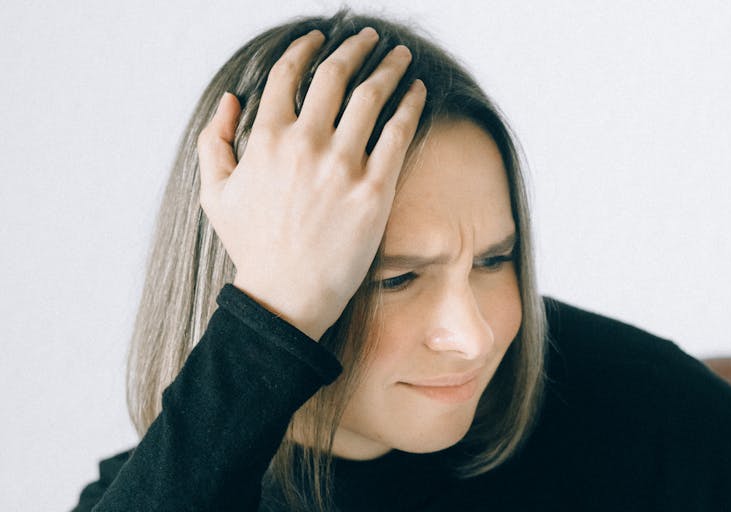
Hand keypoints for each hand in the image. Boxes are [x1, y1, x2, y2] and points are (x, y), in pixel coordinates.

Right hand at [196, 27, 426, 340]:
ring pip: (372, 96)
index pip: (288, 73)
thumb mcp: (215, 193)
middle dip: (356, 47)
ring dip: (390, 68)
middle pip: (335, 75)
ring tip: (402, 57)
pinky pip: (398, 133)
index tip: (320, 38)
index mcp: (265, 138)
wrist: (286, 296)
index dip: (306, 48)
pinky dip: (411, 105)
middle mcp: (305, 144)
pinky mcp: (374, 189)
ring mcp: (342, 166)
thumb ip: (214, 141)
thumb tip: (230, 99)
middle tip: (370, 38)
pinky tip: (419, 91)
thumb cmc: (253, 248)